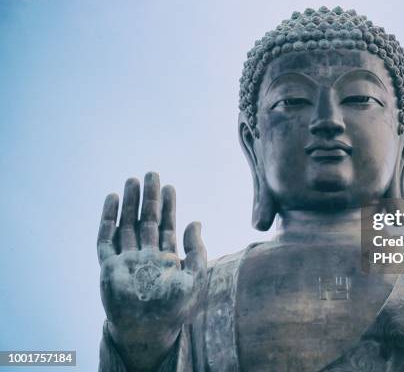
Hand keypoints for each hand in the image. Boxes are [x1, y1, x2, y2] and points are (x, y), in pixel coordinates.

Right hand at [97, 172, 206, 369]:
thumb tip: (196, 221)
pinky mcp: (109, 266)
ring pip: (127, 224)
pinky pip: (106, 239)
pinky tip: (112, 199)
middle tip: (151, 174)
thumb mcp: (195, 277)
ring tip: (132, 180)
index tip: (170, 186)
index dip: (168, 206)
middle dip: (149, 198)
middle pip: (146, 220)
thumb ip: (198, 249)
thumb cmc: (174, 308)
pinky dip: (108, 219)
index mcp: (166, 259)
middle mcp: (145, 256)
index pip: (166, 226)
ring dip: (129, 203)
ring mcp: (126, 260)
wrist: (148, 329)